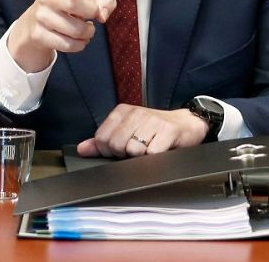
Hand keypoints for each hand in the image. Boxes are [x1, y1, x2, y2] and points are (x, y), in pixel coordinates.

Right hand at [7, 0, 116, 72]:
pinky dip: (80, 45)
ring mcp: (40, 16)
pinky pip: (68, 44)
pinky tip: (79, 39)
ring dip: (89, 33)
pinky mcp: (38, 35)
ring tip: (87, 29)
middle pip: (75, 6)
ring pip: (75, 30)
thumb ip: (104, 1)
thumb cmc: (68, 6)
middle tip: (93, 17)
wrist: (38, 22)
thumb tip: (103, 16)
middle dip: (93, 14)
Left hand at [76, 105, 206, 158]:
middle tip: (138, 150)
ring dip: (142, 156)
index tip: (122, 149)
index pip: (102, 138)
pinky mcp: (168, 131)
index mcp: (121, 111)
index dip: (110, 151)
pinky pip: (152, 154)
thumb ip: (103, 141)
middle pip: (116, 145)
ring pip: (133, 150)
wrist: (186, 124)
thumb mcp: (127, 131)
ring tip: (150, 148)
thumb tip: (82, 149)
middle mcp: (136, 113)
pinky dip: (155, 158)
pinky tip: (161, 149)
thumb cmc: (154, 131)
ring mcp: (152, 120)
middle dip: (125, 154)